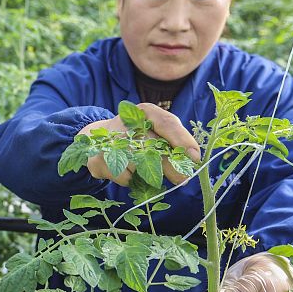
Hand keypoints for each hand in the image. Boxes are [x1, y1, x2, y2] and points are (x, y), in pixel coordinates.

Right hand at [79, 102, 201, 184]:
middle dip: (171, 167)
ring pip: (140, 166)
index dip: (182, 140)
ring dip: (150, 175)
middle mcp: (126, 123)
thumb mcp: (156, 129)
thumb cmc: (138, 135)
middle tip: (183, 179)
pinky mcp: (100, 160)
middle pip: (154, 148)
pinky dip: (132, 179)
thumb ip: (174, 140)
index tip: (194, 158)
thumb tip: (193, 159)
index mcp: (145, 111)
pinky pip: (125, 177)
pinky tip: (128, 171)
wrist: (97, 139)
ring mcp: (111, 141)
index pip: (166, 123)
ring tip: (151, 174)